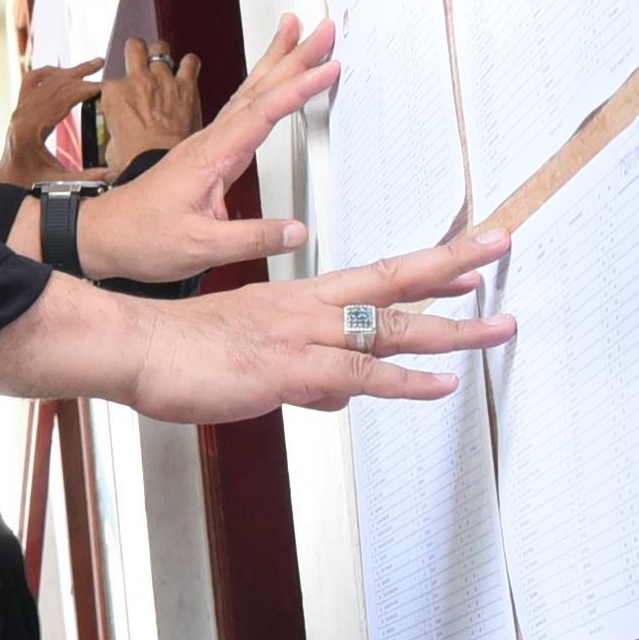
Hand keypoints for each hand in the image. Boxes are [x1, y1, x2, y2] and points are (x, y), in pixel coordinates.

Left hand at [0, 60, 105, 185]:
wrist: (5, 183)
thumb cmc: (26, 183)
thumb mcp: (57, 183)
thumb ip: (85, 178)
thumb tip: (112, 174)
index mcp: (30, 128)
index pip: (62, 99)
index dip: (85, 89)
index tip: (105, 85)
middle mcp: (22, 114)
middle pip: (56, 85)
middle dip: (82, 75)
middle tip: (103, 67)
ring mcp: (19, 110)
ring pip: (45, 80)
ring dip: (70, 71)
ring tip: (93, 64)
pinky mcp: (20, 110)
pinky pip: (33, 82)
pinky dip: (50, 73)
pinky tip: (65, 72)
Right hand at [0, 226, 515, 417]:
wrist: (135, 347)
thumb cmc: (182, 353)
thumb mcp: (254, 363)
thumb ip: (306, 380)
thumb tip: (341, 395)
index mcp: (300, 300)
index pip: (377, 277)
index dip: (427, 267)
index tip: (469, 254)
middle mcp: (310, 308)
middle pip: (395, 282)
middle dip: (455, 266)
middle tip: (503, 244)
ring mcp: (303, 336)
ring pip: (390, 327)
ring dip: (452, 329)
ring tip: (500, 324)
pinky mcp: (291, 370)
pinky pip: (360, 375)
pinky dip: (406, 380)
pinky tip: (443, 384)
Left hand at [75, 16, 332, 284]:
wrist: (105, 235)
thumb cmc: (142, 237)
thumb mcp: (201, 247)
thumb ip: (252, 239)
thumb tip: (295, 231)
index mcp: (210, 156)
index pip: (263, 113)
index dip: (298, 89)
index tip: (327, 68)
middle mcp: (209, 142)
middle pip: (258, 89)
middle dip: (293, 56)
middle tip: (322, 29)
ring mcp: (207, 145)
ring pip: (248, 94)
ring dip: (275, 63)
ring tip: (296, 34)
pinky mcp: (207, 154)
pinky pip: (241, 111)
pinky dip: (261, 90)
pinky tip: (268, 84)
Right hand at [100, 37, 204, 165]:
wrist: (158, 164)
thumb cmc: (135, 159)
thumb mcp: (112, 145)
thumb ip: (117, 131)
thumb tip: (122, 137)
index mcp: (115, 93)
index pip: (112, 81)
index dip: (119, 90)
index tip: (125, 99)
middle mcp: (138, 81)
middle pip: (134, 47)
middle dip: (136, 50)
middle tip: (139, 57)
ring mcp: (162, 80)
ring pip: (161, 48)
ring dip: (161, 54)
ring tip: (163, 61)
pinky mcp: (186, 86)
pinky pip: (190, 62)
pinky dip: (190, 64)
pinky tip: (188, 68)